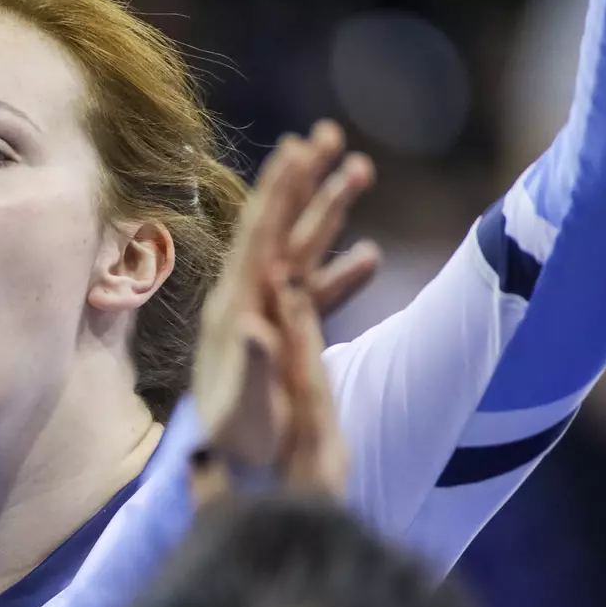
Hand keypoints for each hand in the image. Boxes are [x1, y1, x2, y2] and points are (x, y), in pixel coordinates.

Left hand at [193, 122, 373, 499]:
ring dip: (330, 213)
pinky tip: (370, 257)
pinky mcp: (281, 339)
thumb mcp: (245, 407)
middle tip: (330, 132)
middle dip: (303, 181)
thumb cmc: (238, 446)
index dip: (277, 190)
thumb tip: (258, 323)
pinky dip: (340, 274)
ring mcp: (264, 319)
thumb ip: (252, 364)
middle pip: (277, 230)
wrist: (235, 474)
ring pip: (300, 253)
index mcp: (235, 310)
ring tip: (362, 169)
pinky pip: (314, 295)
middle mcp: (246, 305)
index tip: (297, 144)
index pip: (259, 237)